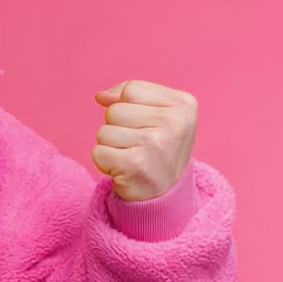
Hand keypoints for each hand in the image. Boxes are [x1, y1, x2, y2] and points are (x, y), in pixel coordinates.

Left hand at [91, 80, 196, 201]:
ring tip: (132, 156)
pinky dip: (105, 162)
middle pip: (115, 110)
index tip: (146, 125)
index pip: (131, 89)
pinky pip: (98, 152)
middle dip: (119, 127)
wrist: (166, 192)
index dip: (128, 107)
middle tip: (139, 145)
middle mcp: (174, 123)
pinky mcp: (136, 165)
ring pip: (104, 132)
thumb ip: (130, 95)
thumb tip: (100, 96)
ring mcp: (156, 144)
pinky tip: (125, 169)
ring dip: (111, 146)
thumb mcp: (157, 112)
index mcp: (184, 105)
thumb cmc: (158, 147)